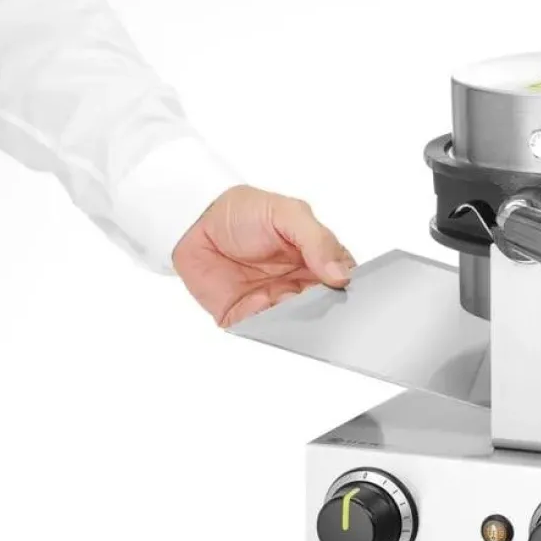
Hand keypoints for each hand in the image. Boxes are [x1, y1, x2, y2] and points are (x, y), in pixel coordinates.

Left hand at [173, 185, 354, 326]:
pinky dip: (268, 327)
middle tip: (315, 296)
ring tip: (286, 301)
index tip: (342, 285)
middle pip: (326, 307)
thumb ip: (317, 240)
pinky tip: (265, 311)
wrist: (192, 219)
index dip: (348, 286)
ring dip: (297, 319)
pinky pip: (263, 330)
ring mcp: (275, 301)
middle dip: (324, 307)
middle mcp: (301, 284)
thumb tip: (341, 273)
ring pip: (297, 323)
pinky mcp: (248, 316)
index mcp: (318, 259)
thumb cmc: (242, 210)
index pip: (345, 280)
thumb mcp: (287, 212)